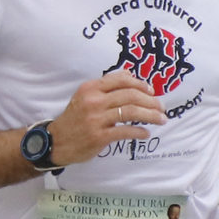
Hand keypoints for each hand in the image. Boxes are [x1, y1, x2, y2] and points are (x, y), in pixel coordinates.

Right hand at [47, 72, 165, 165]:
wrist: (56, 141)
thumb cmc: (74, 119)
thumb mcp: (85, 97)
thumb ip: (105, 88)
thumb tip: (130, 77)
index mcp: (91, 88)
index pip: (121, 80)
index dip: (140, 84)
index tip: (151, 91)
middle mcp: (94, 101)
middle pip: (131, 95)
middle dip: (151, 101)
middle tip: (162, 108)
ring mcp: (96, 119)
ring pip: (131, 112)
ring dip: (151, 115)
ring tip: (161, 120)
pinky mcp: (99, 136)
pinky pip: (125, 131)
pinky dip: (139, 132)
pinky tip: (146, 133)